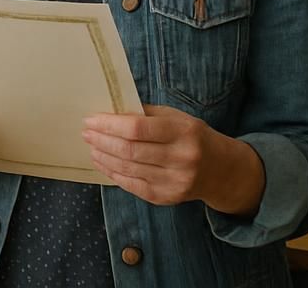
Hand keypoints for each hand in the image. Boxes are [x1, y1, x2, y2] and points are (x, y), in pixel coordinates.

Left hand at [83, 105, 263, 211]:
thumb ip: (144, 113)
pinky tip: (102, 162)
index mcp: (183, 132)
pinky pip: (132, 185)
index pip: (137, 128)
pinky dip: (112, 173)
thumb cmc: (191, 136)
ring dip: (103, 156)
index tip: (90, 119)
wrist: (222, 170)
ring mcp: (175, 181)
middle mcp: (181, 158)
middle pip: (129, 150)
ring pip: (127, 168)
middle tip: (86, 132)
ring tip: (91, 146)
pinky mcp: (167, 197)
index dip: (109, 124)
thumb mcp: (175, 117)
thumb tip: (108, 111)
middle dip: (101, 140)